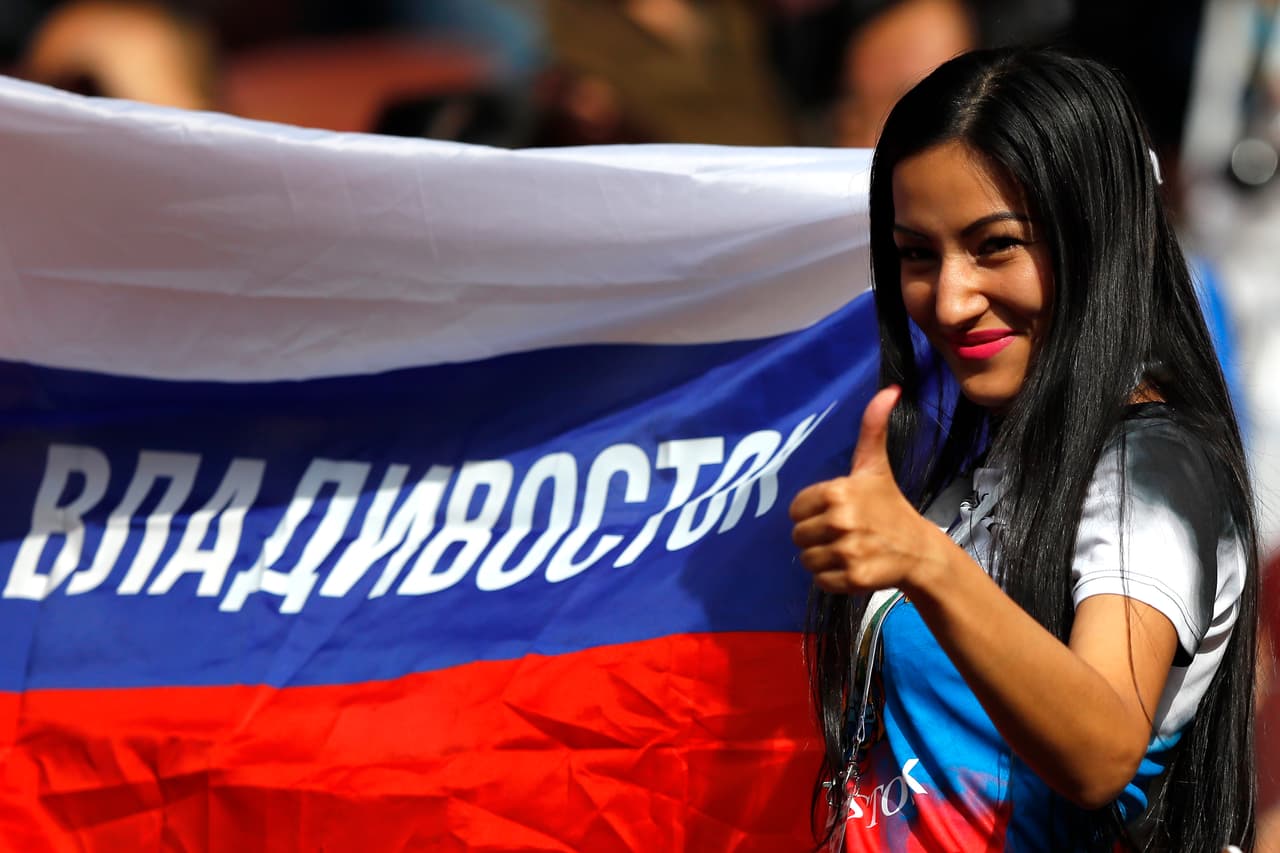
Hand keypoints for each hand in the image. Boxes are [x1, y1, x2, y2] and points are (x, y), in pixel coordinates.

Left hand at [789, 386, 942, 594]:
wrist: (918, 550)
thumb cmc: (889, 505)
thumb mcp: (876, 466)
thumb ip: (873, 428)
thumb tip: (889, 390)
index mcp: (838, 491)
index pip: (795, 509)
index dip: (812, 512)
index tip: (836, 511)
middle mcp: (840, 521)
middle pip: (798, 536)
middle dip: (817, 536)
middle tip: (843, 532)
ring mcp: (847, 551)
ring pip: (807, 560)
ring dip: (823, 558)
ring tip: (847, 549)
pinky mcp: (853, 578)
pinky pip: (820, 581)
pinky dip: (832, 578)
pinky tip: (852, 566)